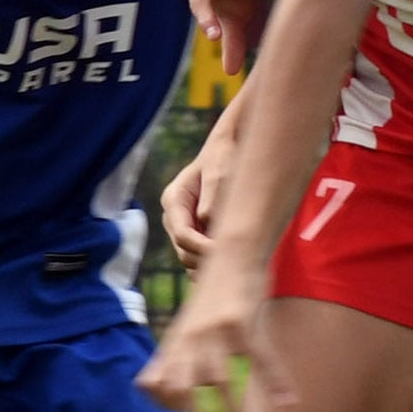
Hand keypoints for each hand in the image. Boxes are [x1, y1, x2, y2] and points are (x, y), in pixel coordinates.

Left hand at [137, 251, 285, 411]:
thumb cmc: (206, 301)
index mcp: (174, 346)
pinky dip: (276, 379)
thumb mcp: (181, 329)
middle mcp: (189, 341)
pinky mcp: (241, 321)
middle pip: (182, 388)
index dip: (169, 409)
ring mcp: (214, 332)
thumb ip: (165, 360)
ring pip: (221, 380)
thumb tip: (146, 390)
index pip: (158, 385)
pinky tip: (288, 400)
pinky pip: (260, 357)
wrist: (230, 254)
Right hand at [162, 95, 246, 273]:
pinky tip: (237, 260)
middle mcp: (174, 215)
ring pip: (190, 257)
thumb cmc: (226, 157)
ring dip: (211, 263)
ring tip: (239, 263)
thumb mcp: (220, 174)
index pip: (183, 235)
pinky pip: (200, 255)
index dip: (203, 249)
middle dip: (207, 260)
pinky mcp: (196, 231)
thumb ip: (212, 200)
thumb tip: (207, 224)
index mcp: (174, 199)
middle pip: (184, 251)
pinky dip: (215, 261)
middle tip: (238, 262)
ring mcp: (183, 224)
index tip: (230, 253)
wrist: (230, 147)